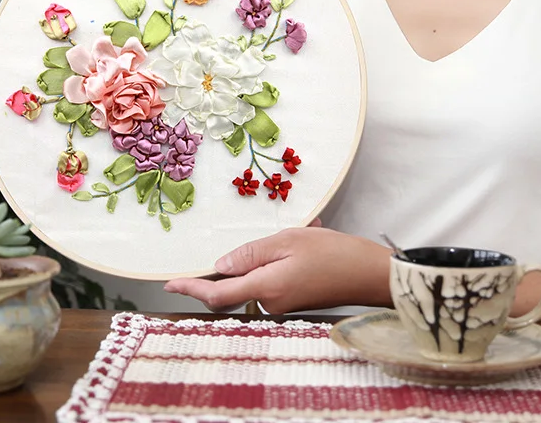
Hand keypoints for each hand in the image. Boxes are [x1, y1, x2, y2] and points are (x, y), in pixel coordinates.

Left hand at [164, 224, 391, 313]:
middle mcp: (270, 303)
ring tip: (302, 234)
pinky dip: (282, 260)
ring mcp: (282, 305)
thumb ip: (251, 254)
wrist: (370, 275)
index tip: (171, 285)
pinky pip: (274, 280)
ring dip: (269, 255)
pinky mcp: (293, 302)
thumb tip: (220, 267)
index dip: (192, 290)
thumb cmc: (332, 253)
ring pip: (257, 279)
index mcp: (265, 287)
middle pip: (237, 285)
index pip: (218, 294)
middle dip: (245, 259)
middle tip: (276, 237)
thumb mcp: (289, 241)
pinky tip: (307, 242)